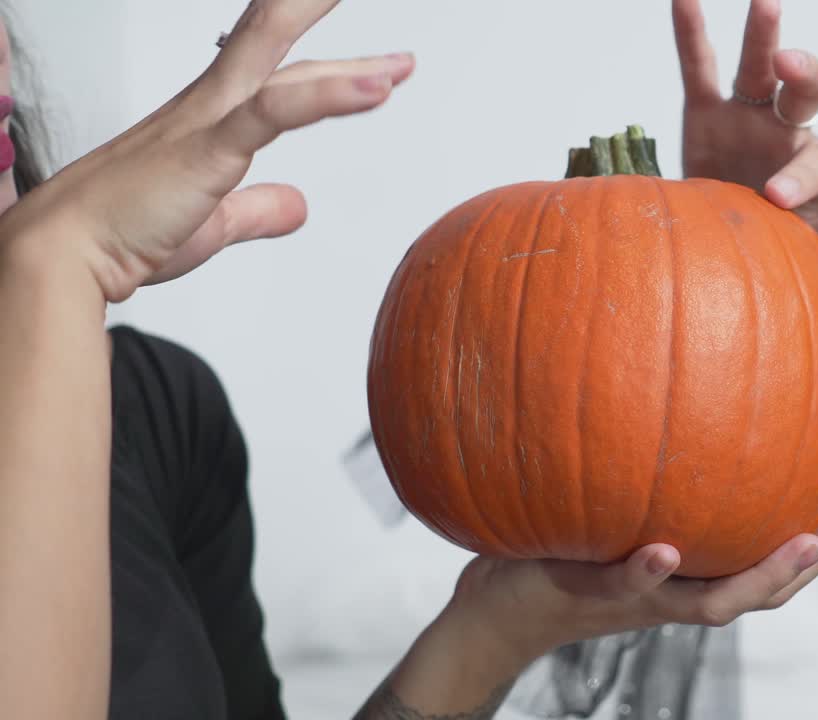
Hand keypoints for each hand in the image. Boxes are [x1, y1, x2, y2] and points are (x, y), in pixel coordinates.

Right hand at [0, 0, 413, 302]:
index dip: (333, 67)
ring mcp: (208, 121)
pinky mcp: (208, 148)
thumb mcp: (214, 225)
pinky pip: (277, 110)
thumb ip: (258, 211)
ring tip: (405, 59)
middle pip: (278, 39)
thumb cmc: (125, 237)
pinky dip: (332, 96)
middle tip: (399, 44)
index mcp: (211, 119)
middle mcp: (210, 105)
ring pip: (279, 57)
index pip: (282, 75)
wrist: (65, 255)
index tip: (380, 66)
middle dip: (326, 18)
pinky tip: (379, 87)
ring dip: (347, 56)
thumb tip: (299, 207)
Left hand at [450, 502, 817, 656]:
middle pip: (757, 592)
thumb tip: (679, 394)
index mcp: (684, 575)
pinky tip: (668, 547)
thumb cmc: (557, 547)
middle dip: (809, 562)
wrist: (496, 606)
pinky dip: (646, 571)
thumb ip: (644, 473)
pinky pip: (621, 585)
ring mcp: (630, 597)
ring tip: (801, 542)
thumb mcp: (607, 505)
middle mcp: (668, 592)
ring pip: (708, 603)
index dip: (815, 547)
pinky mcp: (582, 590)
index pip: (762, 568)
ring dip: (758, 576)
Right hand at [673, 0, 817, 254]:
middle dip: (804, 74)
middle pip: (805, 92)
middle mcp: (786, 130)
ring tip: (766, 3)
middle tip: (791, 64)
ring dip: (763, 36)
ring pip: (757, 69)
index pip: (817, 160)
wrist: (725, 252)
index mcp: (815, 163)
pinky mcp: (705, 115)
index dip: (799, 176)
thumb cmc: (786, 246)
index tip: (775, 197)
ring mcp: (746, 117)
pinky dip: (690, 33)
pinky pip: (698, 68)